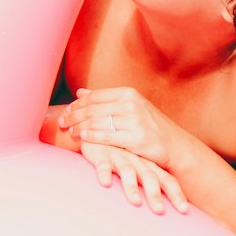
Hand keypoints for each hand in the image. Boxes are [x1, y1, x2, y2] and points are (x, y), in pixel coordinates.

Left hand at [59, 87, 177, 170]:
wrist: (174, 145)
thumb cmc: (150, 126)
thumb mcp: (130, 107)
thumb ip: (105, 100)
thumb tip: (81, 91)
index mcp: (128, 93)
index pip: (94, 97)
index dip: (76, 104)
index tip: (66, 112)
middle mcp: (131, 104)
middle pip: (92, 109)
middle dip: (73, 116)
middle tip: (62, 123)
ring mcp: (134, 121)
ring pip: (96, 123)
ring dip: (79, 127)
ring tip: (69, 132)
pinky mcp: (136, 138)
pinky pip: (106, 136)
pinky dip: (91, 137)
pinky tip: (82, 138)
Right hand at [79, 140, 187, 214]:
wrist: (100, 129)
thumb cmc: (121, 153)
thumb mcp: (138, 166)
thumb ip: (149, 182)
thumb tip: (163, 208)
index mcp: (148, 165)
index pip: (167, 180)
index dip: (176, 194)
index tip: (184, 210)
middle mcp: (137, 161)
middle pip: (150, 178)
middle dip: (155, 195)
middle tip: (160, 211)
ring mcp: (119, 157)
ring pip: (128, 172)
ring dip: (132, 187)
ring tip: (136, 202)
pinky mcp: (101, 154)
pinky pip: (103, 164)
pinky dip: (104, 172)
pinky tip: (105, 182)